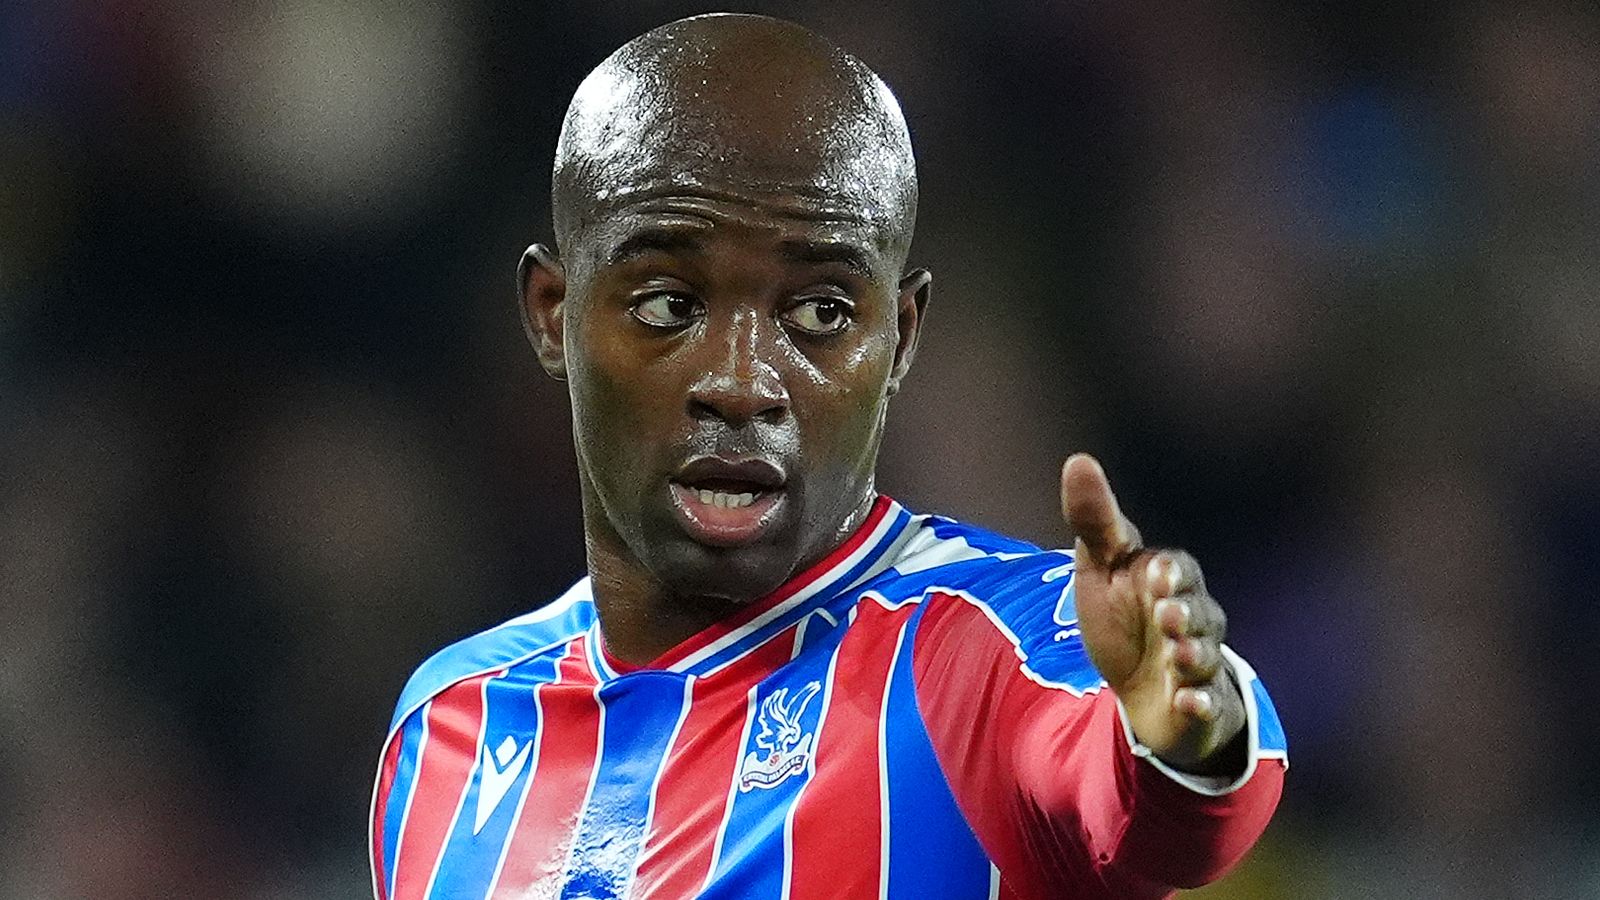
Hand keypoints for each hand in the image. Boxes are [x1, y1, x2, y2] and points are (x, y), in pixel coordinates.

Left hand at [1061, 453, 1245, 773]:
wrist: (1136, 686)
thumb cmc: (1122, 615)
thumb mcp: (1100, 567)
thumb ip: (1095, 520)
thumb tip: (1079, 460)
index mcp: (1169, 581)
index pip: (1178, 569)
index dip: (1171, 572)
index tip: (1158, 572)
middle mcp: (1193, 620)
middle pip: (1199, 614)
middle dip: (1186, 613)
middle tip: (1167, 614)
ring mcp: (1199, 663)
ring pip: (1205, 658)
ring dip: (1193, 655)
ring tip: (1177, 654)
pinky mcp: (1201, 705)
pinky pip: (1209, 705)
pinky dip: (1201, 704)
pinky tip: (1189, 702)